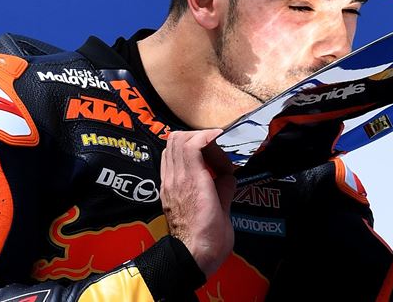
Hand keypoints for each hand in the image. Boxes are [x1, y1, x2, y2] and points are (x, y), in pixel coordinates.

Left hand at [160, 129, 236, 275]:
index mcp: (194, 182)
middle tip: (214, 146)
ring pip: (169, 149)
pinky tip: (195, 169)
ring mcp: (168, 185)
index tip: (222, 137)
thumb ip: (225, 187)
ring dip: (187, 145)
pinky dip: (180, 158)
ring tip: (205, 156)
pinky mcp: (166, 192)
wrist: (192, 257)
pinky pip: (168, 164)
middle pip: (177, 140)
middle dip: (198, 136)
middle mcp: (177, 180)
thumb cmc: (210, 239)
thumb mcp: (225, 211)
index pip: (193, 142)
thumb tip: (227, 177)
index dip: (209, 135)